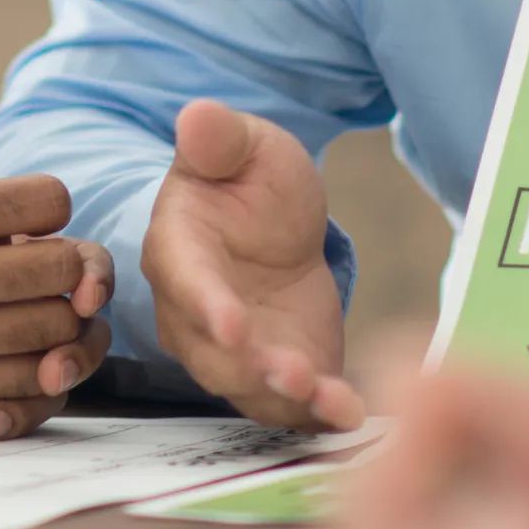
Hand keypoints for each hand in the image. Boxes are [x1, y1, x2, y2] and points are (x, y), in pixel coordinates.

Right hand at [0, 174, 112, 437]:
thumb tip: (23, 214)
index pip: (49, 202)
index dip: (49, 210)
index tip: (30, 224)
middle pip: (66, 267)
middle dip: (65, 266)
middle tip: (40, 273)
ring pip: (58, 329)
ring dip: (55, 320)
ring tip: (28, 313)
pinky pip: (29, 383)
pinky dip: (34, 371)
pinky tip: (12, 356)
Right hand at [139, 99, 360, 428]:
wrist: (276, 230)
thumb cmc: (249, 180)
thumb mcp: (246, 146)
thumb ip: (220, 137)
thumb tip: (195, 114)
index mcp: (178, 246)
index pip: (184, 279)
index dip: (205, 303)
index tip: (233, 323)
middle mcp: (192, 310)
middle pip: (211, 349)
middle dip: (251, 367)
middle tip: (293, 374)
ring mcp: (231, 351)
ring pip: (246, 385)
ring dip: (284, 397)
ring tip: (327, 397)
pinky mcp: (272, 375)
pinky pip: (287, 405)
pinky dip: (317, 414)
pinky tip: (350, 412)